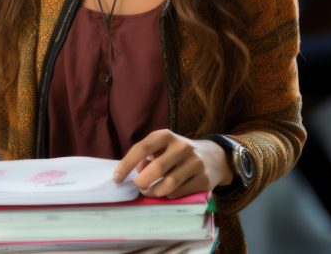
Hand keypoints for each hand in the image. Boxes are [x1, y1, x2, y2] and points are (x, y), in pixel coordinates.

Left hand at [114, 130, 232, 198]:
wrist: (213, 157)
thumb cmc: (178, 152)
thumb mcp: (163, 146)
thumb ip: (146, 156)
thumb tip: (133, 173)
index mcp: (166, 135)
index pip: (142, 148)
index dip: (126, 164)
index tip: (117, 178)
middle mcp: (182, 147)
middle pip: (156, 168)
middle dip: (142, 182)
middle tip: (137, 187)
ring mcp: (195, 163)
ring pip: (169, 184)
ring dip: (154, 192)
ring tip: (149, 191)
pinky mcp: (203, 180)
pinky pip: (179, 193)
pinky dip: (168, 195)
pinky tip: (167, 192)